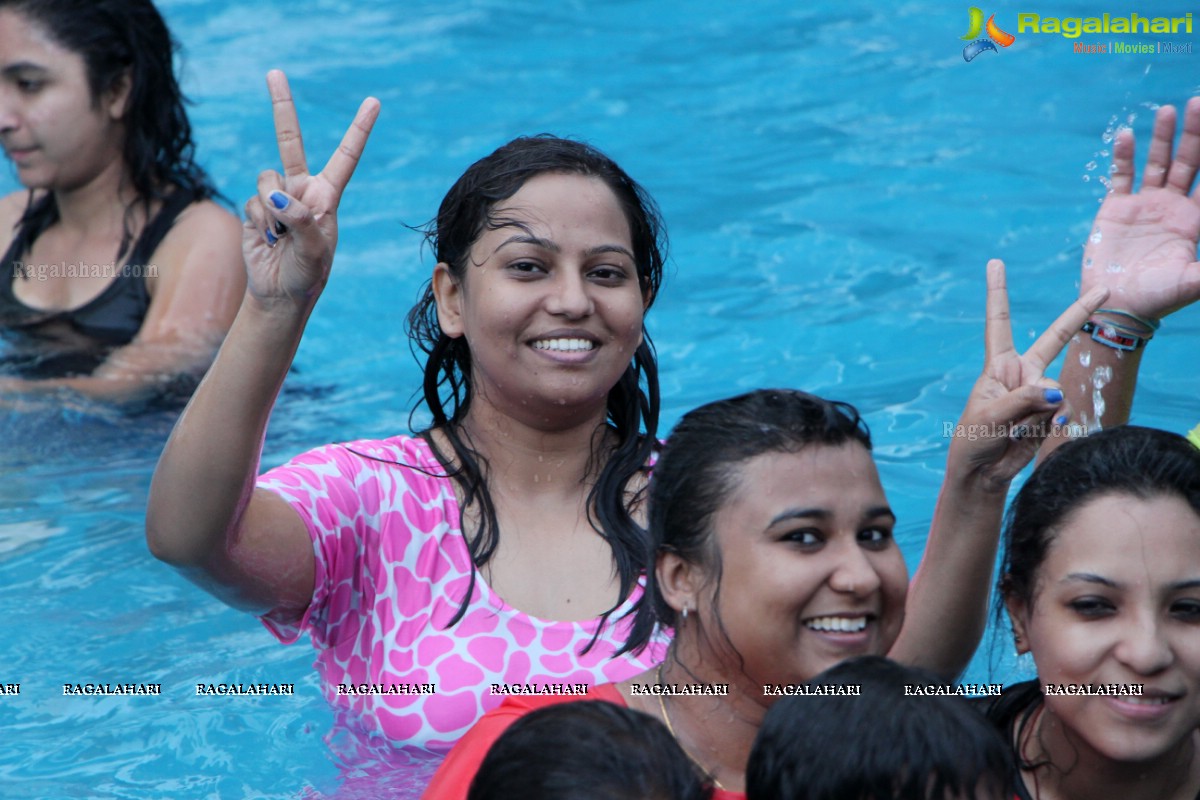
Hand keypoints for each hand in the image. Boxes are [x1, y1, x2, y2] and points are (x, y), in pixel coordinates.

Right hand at [242, 70, 379, 310]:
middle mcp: (302, 190)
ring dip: (272, 208)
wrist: (280, 294)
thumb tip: (280, 195)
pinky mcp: (256, 208)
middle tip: (274, 72)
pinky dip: (260, 221)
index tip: (373, 102)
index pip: (346, 156)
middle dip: (281, 105)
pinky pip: (252, 202)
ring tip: (282, 235)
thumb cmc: (307, 275)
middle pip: (290, 140)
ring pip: (266, 179)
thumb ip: (303, 221)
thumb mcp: (315, 252)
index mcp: (327, 195)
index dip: (358, 129)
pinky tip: (269, 240)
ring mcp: (277, 197)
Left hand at [951, 260, 1107, 489]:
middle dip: (1079, 314)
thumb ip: (1021, 401)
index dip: (998, 293)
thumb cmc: (973, 439)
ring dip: (1036, 412)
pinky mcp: (1051, 412)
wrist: (983, 471)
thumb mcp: (988, 417)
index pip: (999, 322)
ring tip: (1014, 428)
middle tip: (1103, 290)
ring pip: (1054, 390)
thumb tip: (1055, 393)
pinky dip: (1045, 424)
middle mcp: (1022, 372)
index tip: (995, 264)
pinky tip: (1028, 434)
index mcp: (998, 365)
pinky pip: (1060, 411)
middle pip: (1055, 338)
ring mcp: (1039, 391)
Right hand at [1080, 97, 1199, 320]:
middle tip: (1198, 103)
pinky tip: (1126, 135)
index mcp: (1193, 220)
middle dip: (1194, 135)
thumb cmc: (1158, 298)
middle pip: (1187, 162)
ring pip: (1157, 163)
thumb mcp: (1193, 282)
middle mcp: (1171, 207)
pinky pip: (1121, 176)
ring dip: (1163, 137)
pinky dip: (1123, 156)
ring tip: (1168, 111)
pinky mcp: (1116, 208)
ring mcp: (1144, 205)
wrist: (1116, 306)